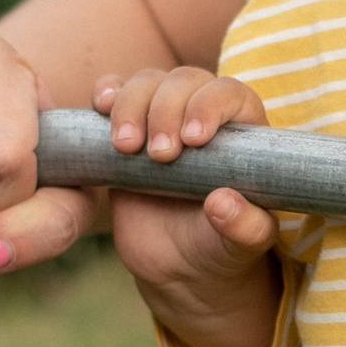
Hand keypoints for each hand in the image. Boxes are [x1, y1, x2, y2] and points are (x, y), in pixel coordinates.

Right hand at [98, 69, 281, 346]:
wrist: (179, 265)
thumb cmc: (220, 247)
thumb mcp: (242, 244)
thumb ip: (245, 226)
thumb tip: (223, 202)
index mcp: (241, 131)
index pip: (229, 94)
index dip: (209, 105)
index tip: (193, 139)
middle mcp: (203, 113)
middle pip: (184, 81)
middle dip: (166, 109)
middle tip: (160, 156)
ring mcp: (162, 116)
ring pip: (147, 82)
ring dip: (132, 104)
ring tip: (126, 148)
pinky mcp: (127, 127)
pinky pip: (114, 92)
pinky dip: (106, 91)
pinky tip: (100, 107)